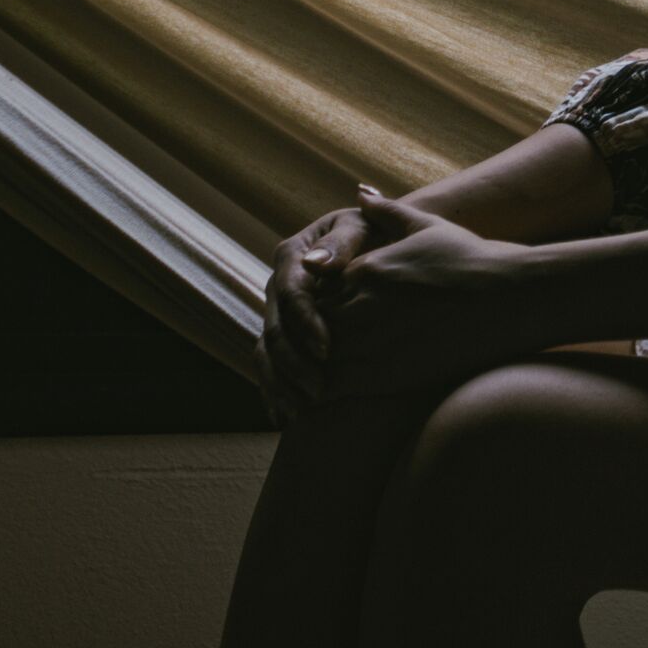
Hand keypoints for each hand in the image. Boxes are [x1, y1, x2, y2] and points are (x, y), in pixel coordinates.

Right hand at [259, 194, 397, 417]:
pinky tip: (284, 419)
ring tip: (303, 412)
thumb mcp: (366, 228)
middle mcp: (279, 284)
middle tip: (320, 392)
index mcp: (294, 254)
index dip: (305, 322)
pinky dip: (274, 392)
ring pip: (265, 352)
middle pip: (274, 329)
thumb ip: (345, 242)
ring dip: (280, 384)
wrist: (382, 245)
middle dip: (293, 363)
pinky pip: (268, 365)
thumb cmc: (380, 234)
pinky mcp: (285, 334)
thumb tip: (314, 264)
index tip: (329, 350)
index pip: (291, 292)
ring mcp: (278, 311)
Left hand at [308, 195, 560, 401]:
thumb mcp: (427, 227)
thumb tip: (360, 193)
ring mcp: (366, 341)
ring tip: (302, 381)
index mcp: (363, 269)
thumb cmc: (472, 260)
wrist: (509, 298)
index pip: (315, 290)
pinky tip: (320, 400)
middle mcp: (357, 304)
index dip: (312, 305)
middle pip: (305, 326)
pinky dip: (315, 394)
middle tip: (297, 354)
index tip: (319, 317)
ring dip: (301, 370)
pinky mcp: (380, 376)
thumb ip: (387, 213)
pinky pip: (327, 388)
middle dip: (300, 339)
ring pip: (308, 360)